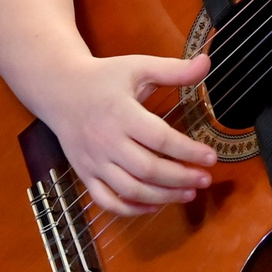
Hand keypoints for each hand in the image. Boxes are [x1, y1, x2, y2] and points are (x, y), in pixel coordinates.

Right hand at [34, 50, 218, 216]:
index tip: (212, 157)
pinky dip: (130, 209)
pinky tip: (155, 205)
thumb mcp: (138, 67)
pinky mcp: (84, 173)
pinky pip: (106, 201)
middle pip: (147, 169)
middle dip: (181, 178)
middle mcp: (106, 141)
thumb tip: (207, 62)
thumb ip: (173, 69)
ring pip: (129, 189)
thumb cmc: (104, 78)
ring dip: (163, 196)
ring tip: (189, 193)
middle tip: (205, 179)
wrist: (59, 89)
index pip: (160, 139)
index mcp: (121, 114)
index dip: (188, 151)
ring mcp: (93, 161)